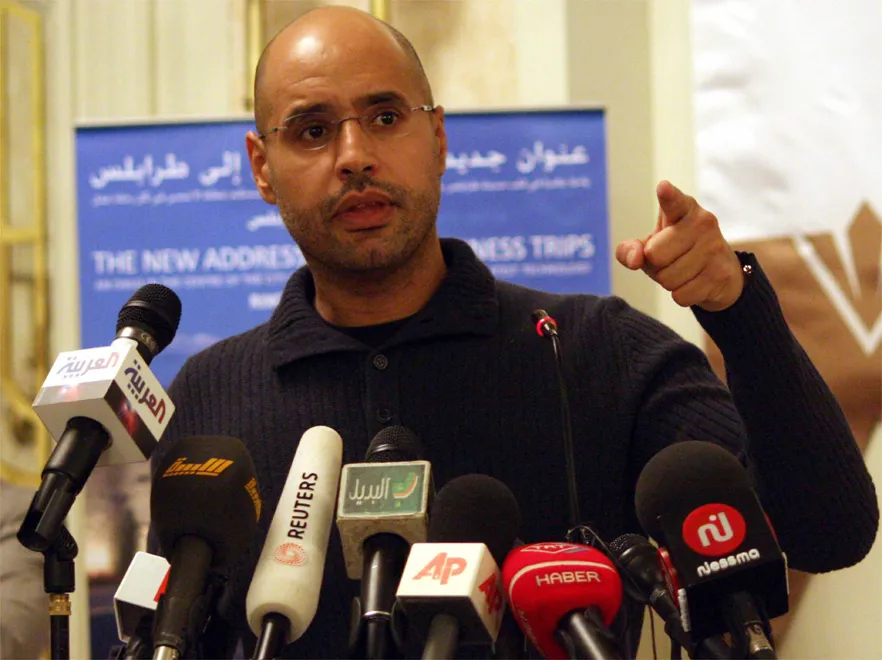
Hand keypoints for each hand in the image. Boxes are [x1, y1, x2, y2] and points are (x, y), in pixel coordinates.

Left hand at [615, 180, 743, 311]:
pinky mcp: (721, 274)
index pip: (674, 202)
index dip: (668, 196)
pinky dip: (681, 295)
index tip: (663, 187)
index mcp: (684, 209)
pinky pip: (681, 295)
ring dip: (669, 282)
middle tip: (671, 259)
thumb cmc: (677, 253)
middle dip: (656, 265)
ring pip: (667, 278)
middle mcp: (703, 222)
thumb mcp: (650, 247)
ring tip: (684, 270)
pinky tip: (695, 283)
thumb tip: (634, 260)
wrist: (721, 274)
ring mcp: (714, 248)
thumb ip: (630, 250)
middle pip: (655, 255)